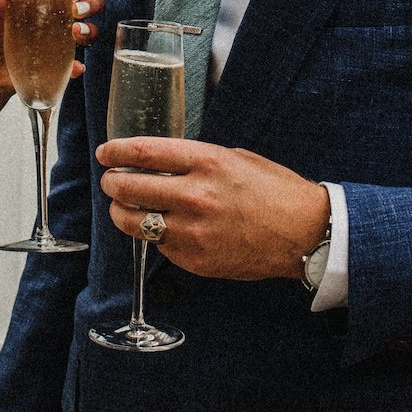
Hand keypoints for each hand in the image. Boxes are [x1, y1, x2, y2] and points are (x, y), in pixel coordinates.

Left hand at [0, 0, 103, 101]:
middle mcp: (55, 21)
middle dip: (90, 5)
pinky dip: (77, 66)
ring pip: (87, 33)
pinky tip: (75, 67)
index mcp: (41, 3)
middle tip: (77, 10)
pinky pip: (73, 66)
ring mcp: (58, 44)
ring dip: (88, 31)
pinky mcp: (56, 66)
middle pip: (87, 7)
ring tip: (75, 33)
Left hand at [98, 138, 328, 281]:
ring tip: (124, 208)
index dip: (117, 152)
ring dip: (122, 213)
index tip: (106, 154)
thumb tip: (159, 162)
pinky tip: (165, 229)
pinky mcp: (196, 259)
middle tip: (112, 182)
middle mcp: (197, 196)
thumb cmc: (274, 191)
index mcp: (208, 162)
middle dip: (113, 184)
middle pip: (130, 188)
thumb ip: (196, 160)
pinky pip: (160, 246)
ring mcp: (194, 231)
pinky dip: (157, 236)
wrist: (305, 233)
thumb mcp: (236, 158)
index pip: (145, 153)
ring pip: (135, 222)